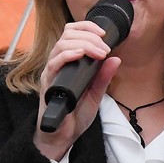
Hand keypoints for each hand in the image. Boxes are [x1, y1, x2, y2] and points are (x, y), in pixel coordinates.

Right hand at [34, 20, 120, 160]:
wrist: (63, 135)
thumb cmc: (75, 114)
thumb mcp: (96, 93)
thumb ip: (103, 76)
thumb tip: (116, 59)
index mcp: (68, 61)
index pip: (72, 33)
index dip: (87, 27)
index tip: (104, 33)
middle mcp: (57, 63)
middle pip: (67, 34)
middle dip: (89, 35)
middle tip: (105, 47)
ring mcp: (51, 72)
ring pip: (61, 45)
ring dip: (83, 43)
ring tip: (99, 52)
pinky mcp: (48, 83)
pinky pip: (54, 63)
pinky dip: (68, 55)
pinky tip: (80, 54)